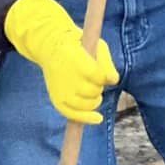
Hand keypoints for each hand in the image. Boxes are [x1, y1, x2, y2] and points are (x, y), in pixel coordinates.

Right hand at [3, 0, 118, 125]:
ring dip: (95, 100)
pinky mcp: (57, 99)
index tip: (103, 75)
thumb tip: (113, 81)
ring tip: (93, 91)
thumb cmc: (79, 46)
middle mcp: (66, 77)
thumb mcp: (96, 46)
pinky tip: (98, 118)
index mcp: (75, 60)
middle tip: (93, 79)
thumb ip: (106, 63)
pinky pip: (73, 115)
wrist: (51, 48)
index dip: (103, 78)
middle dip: (98, 87)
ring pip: (87, 104)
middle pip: (93, 91)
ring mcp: (61, 90)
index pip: (97, 76)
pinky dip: (86, 118)